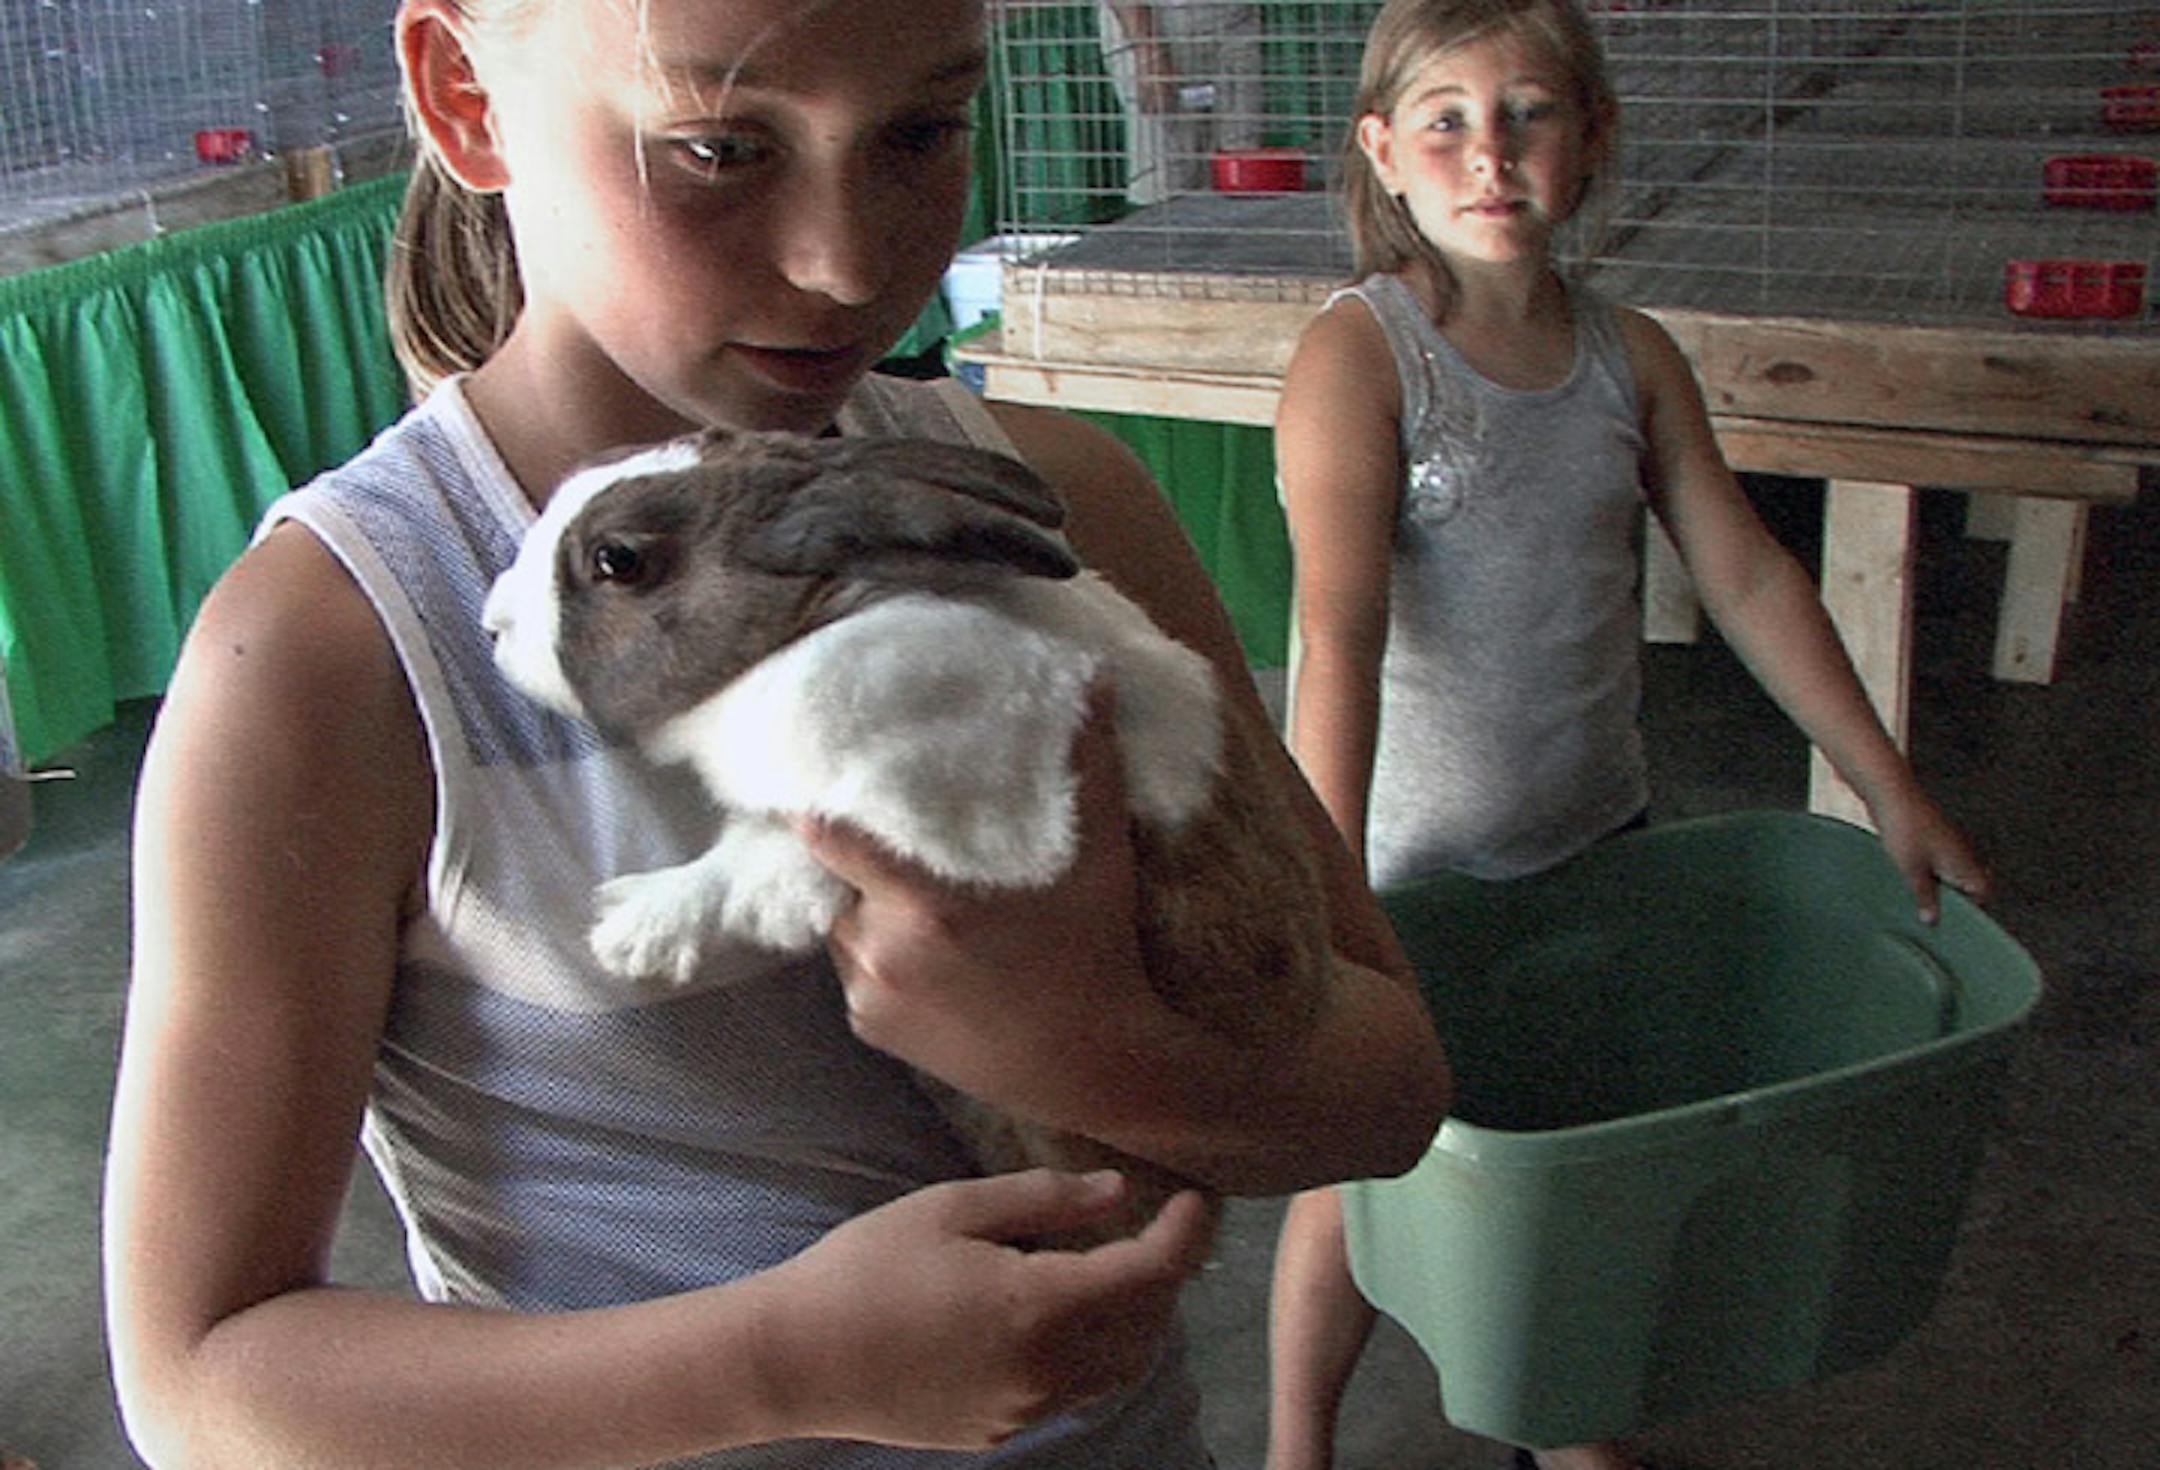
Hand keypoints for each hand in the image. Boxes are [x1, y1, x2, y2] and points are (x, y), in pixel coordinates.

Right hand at [762, 1169, 1214, 1448]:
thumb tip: (1118, 1193)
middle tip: (1158, 1225)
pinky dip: (1093, 1352)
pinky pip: (1074, 1392)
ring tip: (1117, 1268)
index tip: (1199, 1199)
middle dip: (1166, 1274)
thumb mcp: (952, 1209)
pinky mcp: (999, 1432)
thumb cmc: (867, 1268)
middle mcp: (1046, 1369)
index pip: (1152, 1273)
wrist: (797, 1360)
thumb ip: (1045, 1200)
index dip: (1187, 1234)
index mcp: (1040, 1306)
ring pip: (1118, 1368)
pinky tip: (1061, 1314)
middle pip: (1148, 1325)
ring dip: (1137, 1319)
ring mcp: (1024, 1410)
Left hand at [800, 687, 1151, 1112]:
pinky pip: (856, 974)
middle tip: (885, 836)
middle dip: (856, 858)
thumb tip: (1094, 679)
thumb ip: (1088, 763)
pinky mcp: (871, 1029)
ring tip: (913, 894)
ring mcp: (870, 997)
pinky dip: (878, 956)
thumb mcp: (1100, 856)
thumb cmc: (1097, 952)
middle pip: (836, 879)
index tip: (821, 775)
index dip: (819, 801)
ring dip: (867, 907)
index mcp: (925, 904)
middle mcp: (882, 952)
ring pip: (842, 927)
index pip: (828, 836)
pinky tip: (926, 950)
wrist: (1096, 1069)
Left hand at [1869, 785, 1992, 923]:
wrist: (1891, 795)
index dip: (1972, 909)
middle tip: (1931, 914)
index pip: (1983, 893)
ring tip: (1915, 898)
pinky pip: (1934, 861)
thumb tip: (1933, 920)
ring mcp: (1947, 844)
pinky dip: (1925, 872)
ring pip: (1949, 873)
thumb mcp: (1912, 872)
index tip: (1952, 922)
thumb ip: (1925, 897)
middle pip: (1966, 885)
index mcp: (1965, 865)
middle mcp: (1961, 854)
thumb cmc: (1905, 828)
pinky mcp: (1930, 836)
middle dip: (1952, 900)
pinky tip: (1906, 878)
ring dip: (1935, 886)